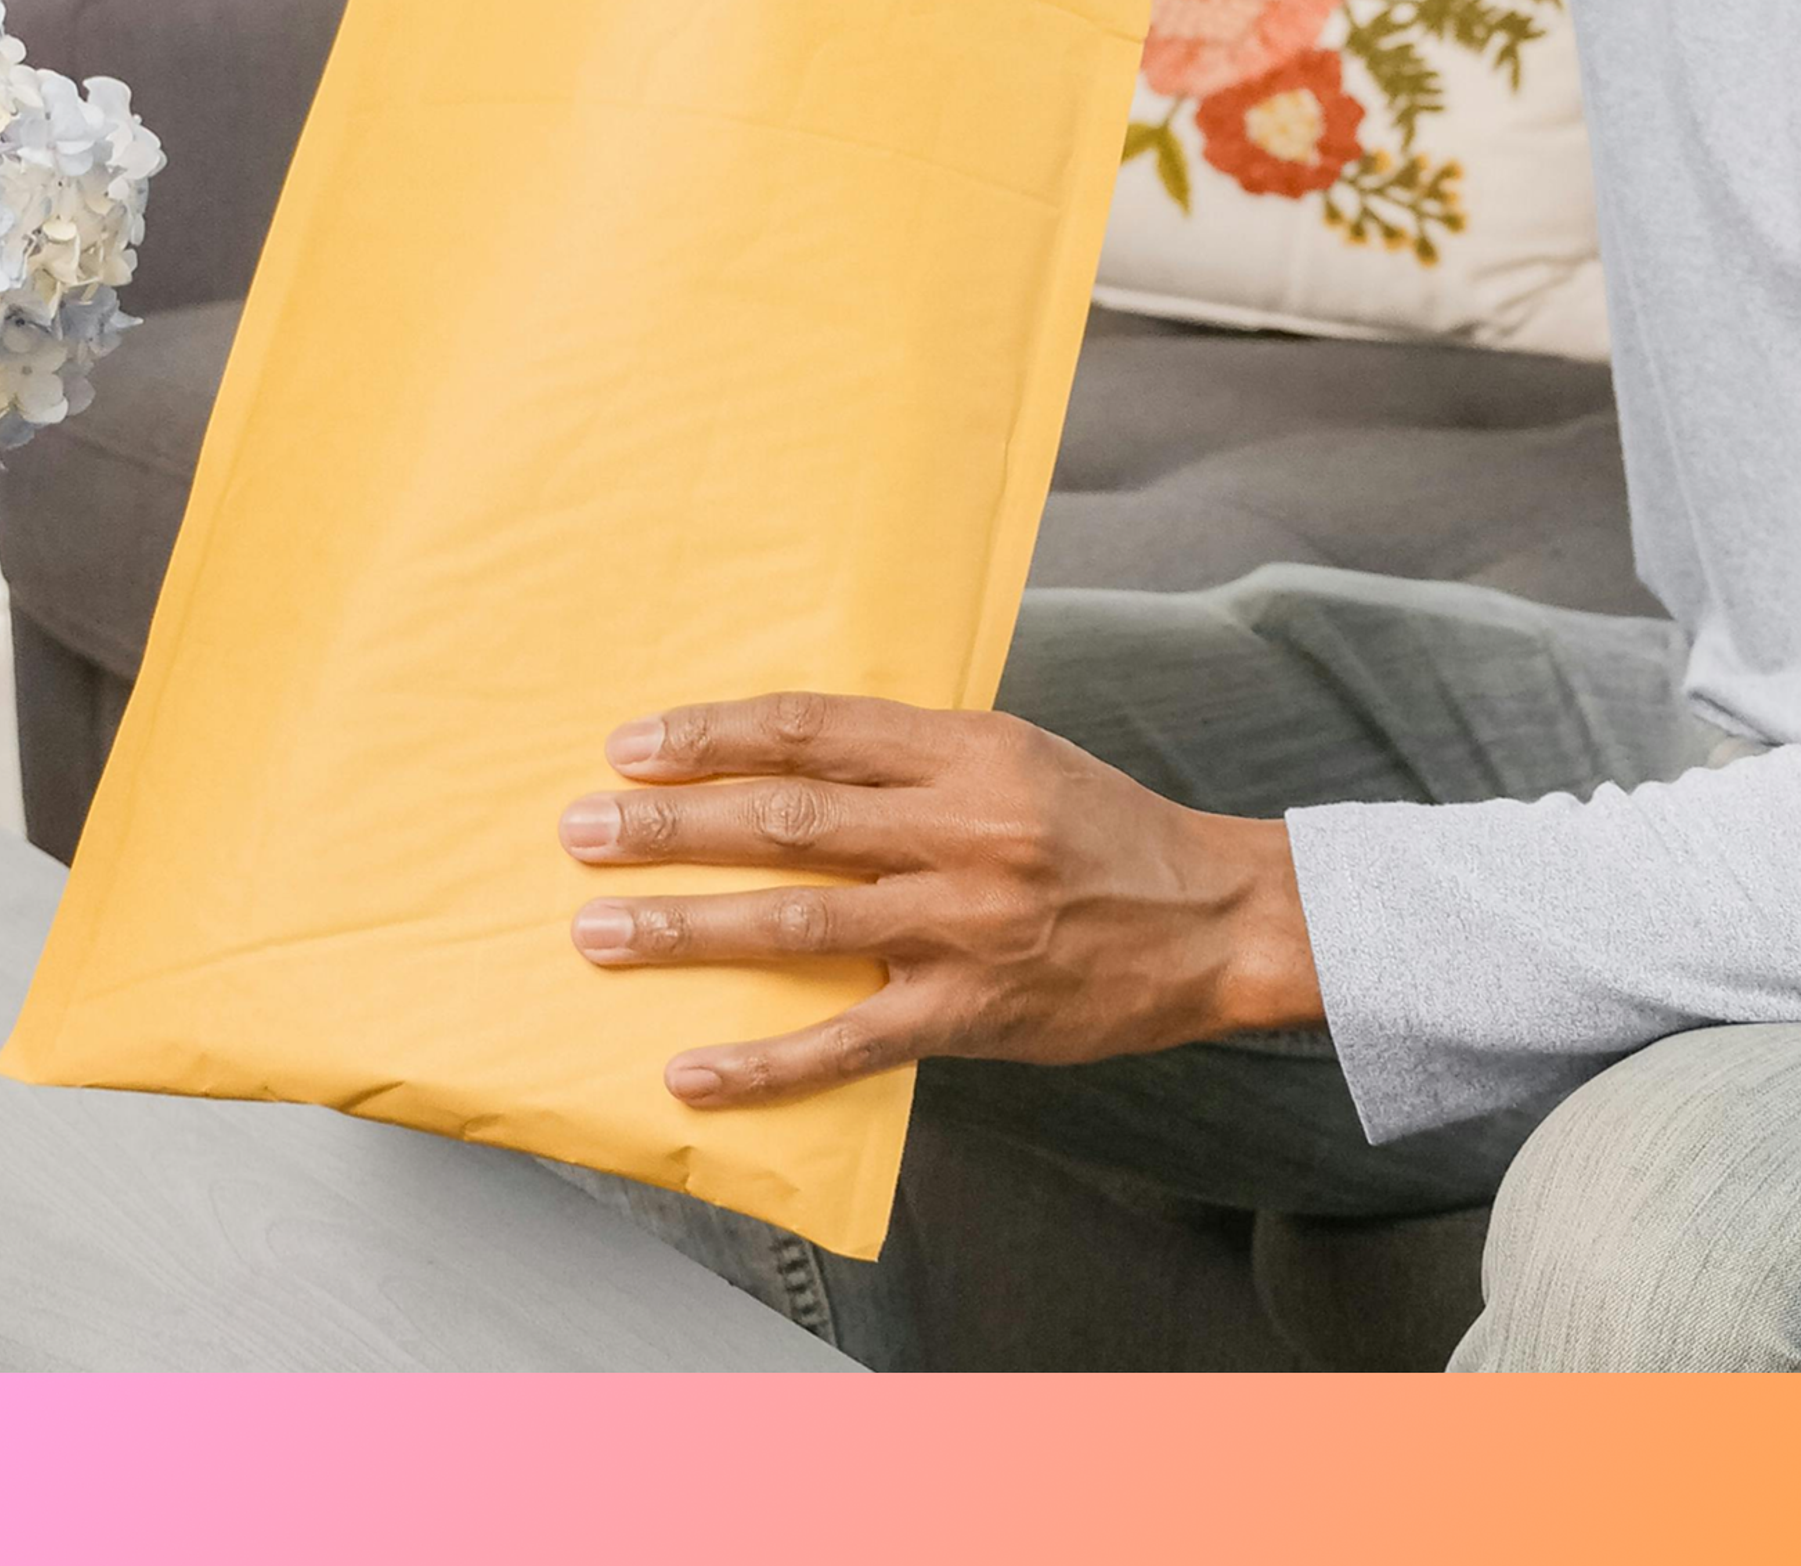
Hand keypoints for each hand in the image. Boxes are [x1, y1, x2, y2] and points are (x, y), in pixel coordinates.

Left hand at [558, 693, 1321, 1107]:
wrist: (1216, 921)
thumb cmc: (1107, 832)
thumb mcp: (1021, 755)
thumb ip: (918, 755)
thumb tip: (792, 749)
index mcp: (972, 750)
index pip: (817, 729)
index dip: (717, 734)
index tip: (635, 744)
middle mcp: (963, 828)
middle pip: (790, 818)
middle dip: (672, 825)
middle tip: (583, 828)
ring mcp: (965, 924)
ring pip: (800, 922)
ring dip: (687, 928)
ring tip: (598, 931)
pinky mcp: (972, 1010)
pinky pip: (849, 1040)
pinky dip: (765, 1062)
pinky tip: (692, 1071)